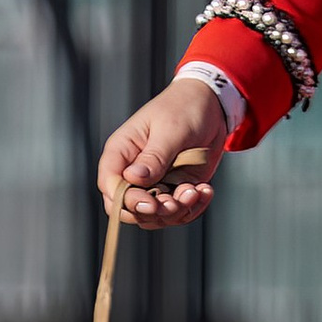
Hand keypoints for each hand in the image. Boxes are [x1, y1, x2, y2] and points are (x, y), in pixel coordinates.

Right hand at [97, 77, 225, 230]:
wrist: (211, 106)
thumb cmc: (183, 108)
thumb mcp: (170, 130)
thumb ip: (153, 157)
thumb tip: (133, 178)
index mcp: (122, 152)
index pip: (110, 185)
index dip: (125, 201)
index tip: (150, 203)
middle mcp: (134, 172)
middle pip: (129, 208)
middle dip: (153, 212)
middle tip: (176, 203)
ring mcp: (155, 184)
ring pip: (154, 216)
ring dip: (176, 212)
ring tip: (196, 191)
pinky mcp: (174, 189)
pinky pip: (178, 213)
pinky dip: (193, 207)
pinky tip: (205, 190)